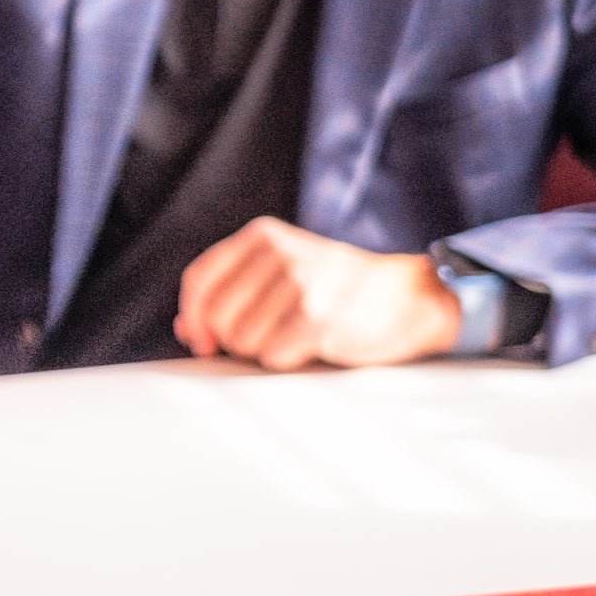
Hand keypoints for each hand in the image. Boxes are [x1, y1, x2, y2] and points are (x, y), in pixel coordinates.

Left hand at [175, 218, 462, 369]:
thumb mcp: (283, 269)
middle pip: (215, 316)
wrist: (408, 297)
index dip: (193, 316)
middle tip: (266, 335)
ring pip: (241, 340)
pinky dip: (286, 359)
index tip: (201, 339)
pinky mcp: (317, 319)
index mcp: (263, 236)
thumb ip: (233, 291)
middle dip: (231, 338)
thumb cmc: (336, 289)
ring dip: (263, 349)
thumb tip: (186, 329)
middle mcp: (278, 254)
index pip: (199, 280)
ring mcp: (299, 285)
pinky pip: (271, 356)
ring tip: (295, 334)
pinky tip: (310, 345)